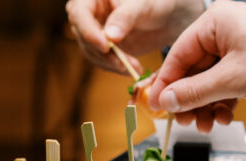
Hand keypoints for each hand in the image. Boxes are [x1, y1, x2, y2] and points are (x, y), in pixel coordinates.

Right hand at [66, 0, 204, 74]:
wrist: (166, 18)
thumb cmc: (155, 3)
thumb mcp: (142, 6)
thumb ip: (125, 17)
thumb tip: (110, 37)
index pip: (79, 14)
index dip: (88, 31)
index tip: (105, 46)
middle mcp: (88, 14)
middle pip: (83, 37)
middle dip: (104, 53)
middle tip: (125, 64)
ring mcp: (93, 32)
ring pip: (92, 53)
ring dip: (112, 64)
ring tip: (135, 67)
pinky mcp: (102, 49)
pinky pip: (102, 61)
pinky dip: (116, 68)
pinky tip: (131, 69)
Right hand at [150, 0, 245, 129]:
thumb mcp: (232, 79)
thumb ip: (194, 92)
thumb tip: (165, 101)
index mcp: (216, 22)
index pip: (178, 55)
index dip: (166, 83)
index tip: (156, 105)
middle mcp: (224, 32)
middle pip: (192, 71)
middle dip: (189, 100)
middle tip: (183, 121)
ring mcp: (236, 48)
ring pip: (208, 81)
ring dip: (205, 106)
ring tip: (206, 125)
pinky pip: (224, 85)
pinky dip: (221, 103)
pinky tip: (223, 118)